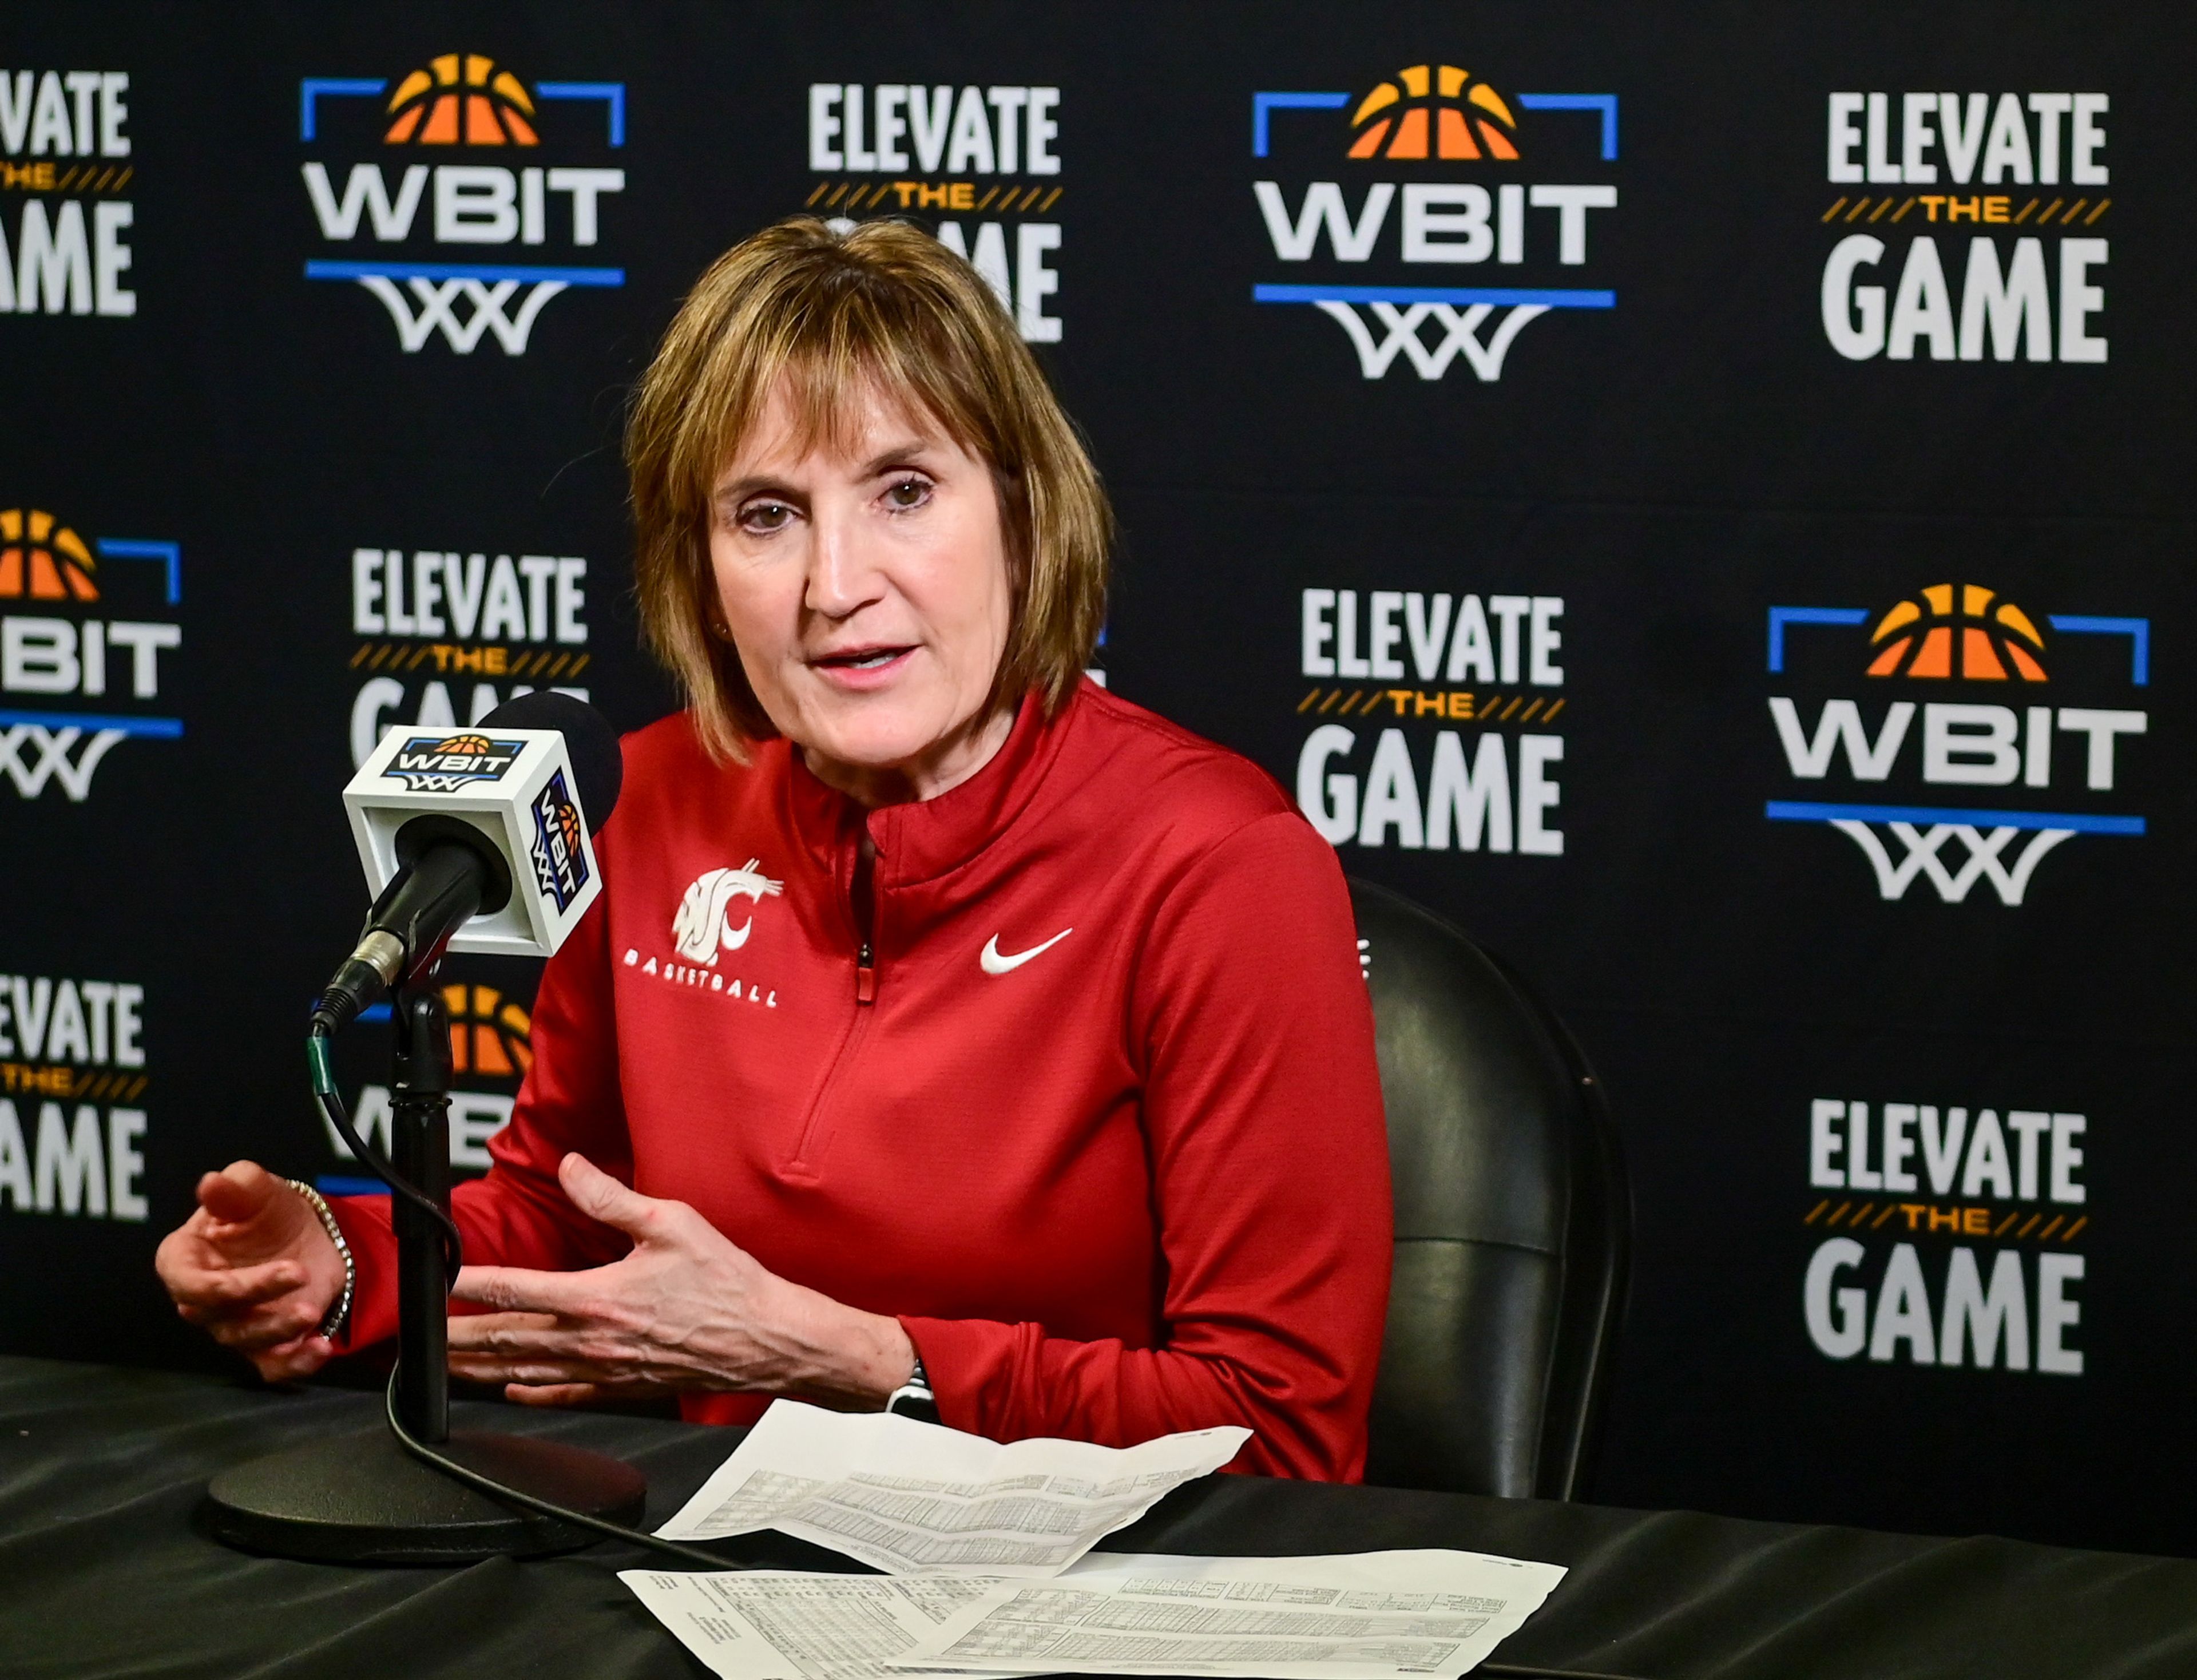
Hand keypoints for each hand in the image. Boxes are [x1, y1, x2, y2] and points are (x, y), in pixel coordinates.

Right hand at [154, 1162, 345, 1381]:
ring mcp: (232, 1326)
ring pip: (246, 1340)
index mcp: (185, 1260)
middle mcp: (202, 1300)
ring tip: (313, 1310)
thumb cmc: (265, 1212)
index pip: (186, 1282)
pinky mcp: (265, 1346)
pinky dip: (296, 1364)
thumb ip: (235, 1187)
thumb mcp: (257, 1190)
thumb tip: (212, 1182)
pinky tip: (320, 1349)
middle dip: (257, 1296)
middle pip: (216, 1312)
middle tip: (299, 1272)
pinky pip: (273, 1367)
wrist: (304, 1236)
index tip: (251, 1273)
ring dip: (279, 1329)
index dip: (218, 1284)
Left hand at [447, 1153, 914, 1409]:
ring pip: (527, 1371)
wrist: (765, 1338)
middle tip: (420, 1340)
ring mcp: (605, 1370)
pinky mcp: (623, 1387)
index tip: (442, 1282)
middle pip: (509, 1339)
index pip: (519, 1290)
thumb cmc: (725, 1282)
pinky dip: (532, 1393)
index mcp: (598, 1297)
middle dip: (459, 1339)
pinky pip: (566, 1394)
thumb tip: (571, 1168)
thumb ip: (611, 1198)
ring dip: (481, 1368)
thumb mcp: (671, 1224)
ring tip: (446, 1366)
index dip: (474, 1286)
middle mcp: (593, 1340)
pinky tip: (511, 1389)